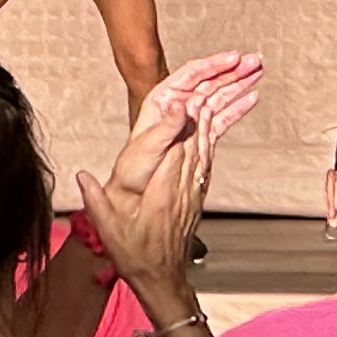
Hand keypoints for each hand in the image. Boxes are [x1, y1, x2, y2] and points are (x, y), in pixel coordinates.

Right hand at [86, 50, 260, 301]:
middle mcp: (186, 176)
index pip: (176, 141)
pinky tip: (245, 97)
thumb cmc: (134, 251)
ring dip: (234, 95)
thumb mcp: (108, 228)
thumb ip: (97, 199)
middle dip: (224, 89)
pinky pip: (217, 139)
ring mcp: (196, 177)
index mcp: (164, 184)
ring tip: (253, 68)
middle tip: (245, 60)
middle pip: (205, 123)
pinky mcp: (200, 179)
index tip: (193, 90)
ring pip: (216, 126)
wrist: (162, 275)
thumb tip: (83, 176)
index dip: (184, 115)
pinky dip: (231, 116)